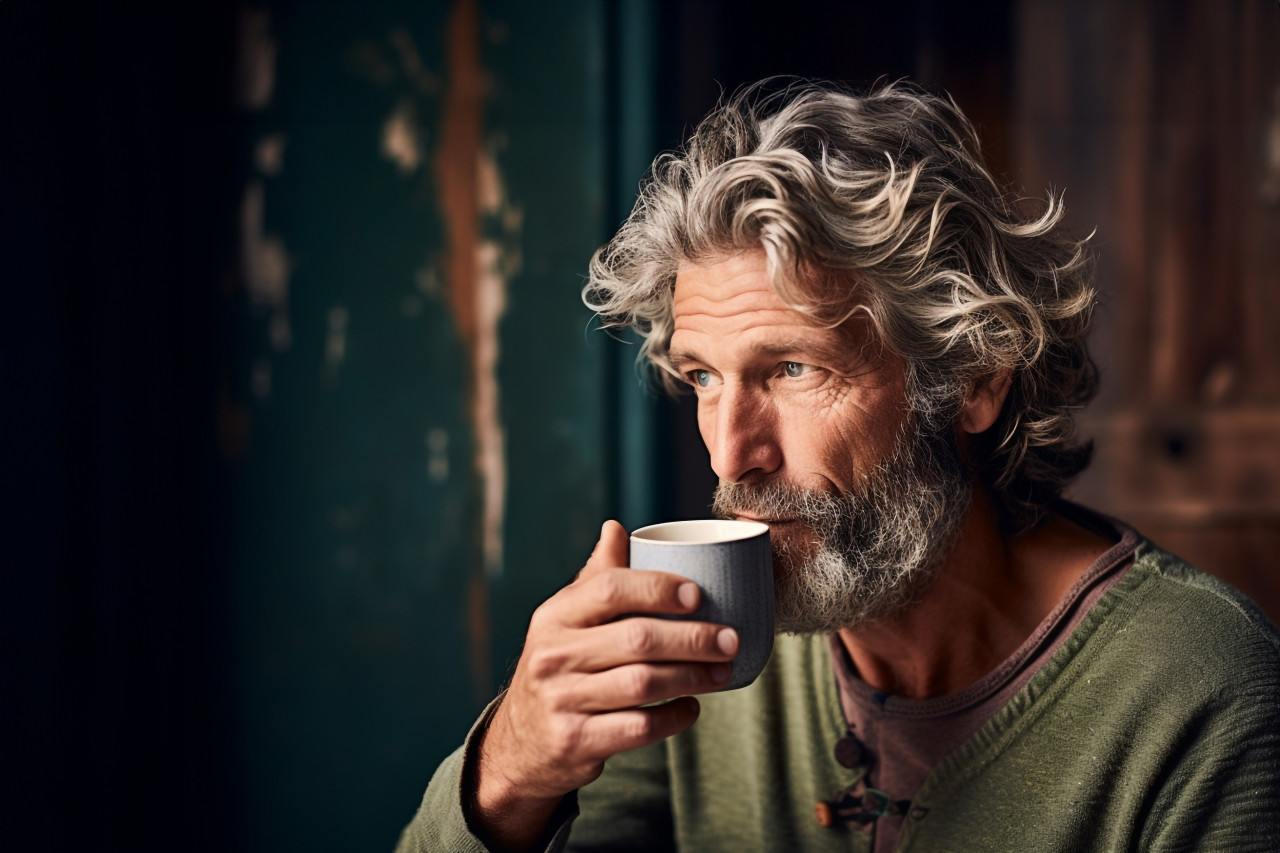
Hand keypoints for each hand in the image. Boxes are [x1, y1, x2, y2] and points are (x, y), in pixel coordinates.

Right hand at [469, 520, 739, 849]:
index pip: (609, 588)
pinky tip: (691, 707)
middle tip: (730, 639)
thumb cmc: (559, 666)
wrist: (521, 742)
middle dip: (692, 638)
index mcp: (555, 617)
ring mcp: (563, 701)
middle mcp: (554, 656)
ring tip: (721, 672)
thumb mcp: (565, 621)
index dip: (658, 588)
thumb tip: (616, 528)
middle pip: (637, 638)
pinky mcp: (577, 741)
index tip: (699, 594)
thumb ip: (596, 578)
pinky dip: (673, 717)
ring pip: (642, 683)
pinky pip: (638, 727)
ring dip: (692, 677)